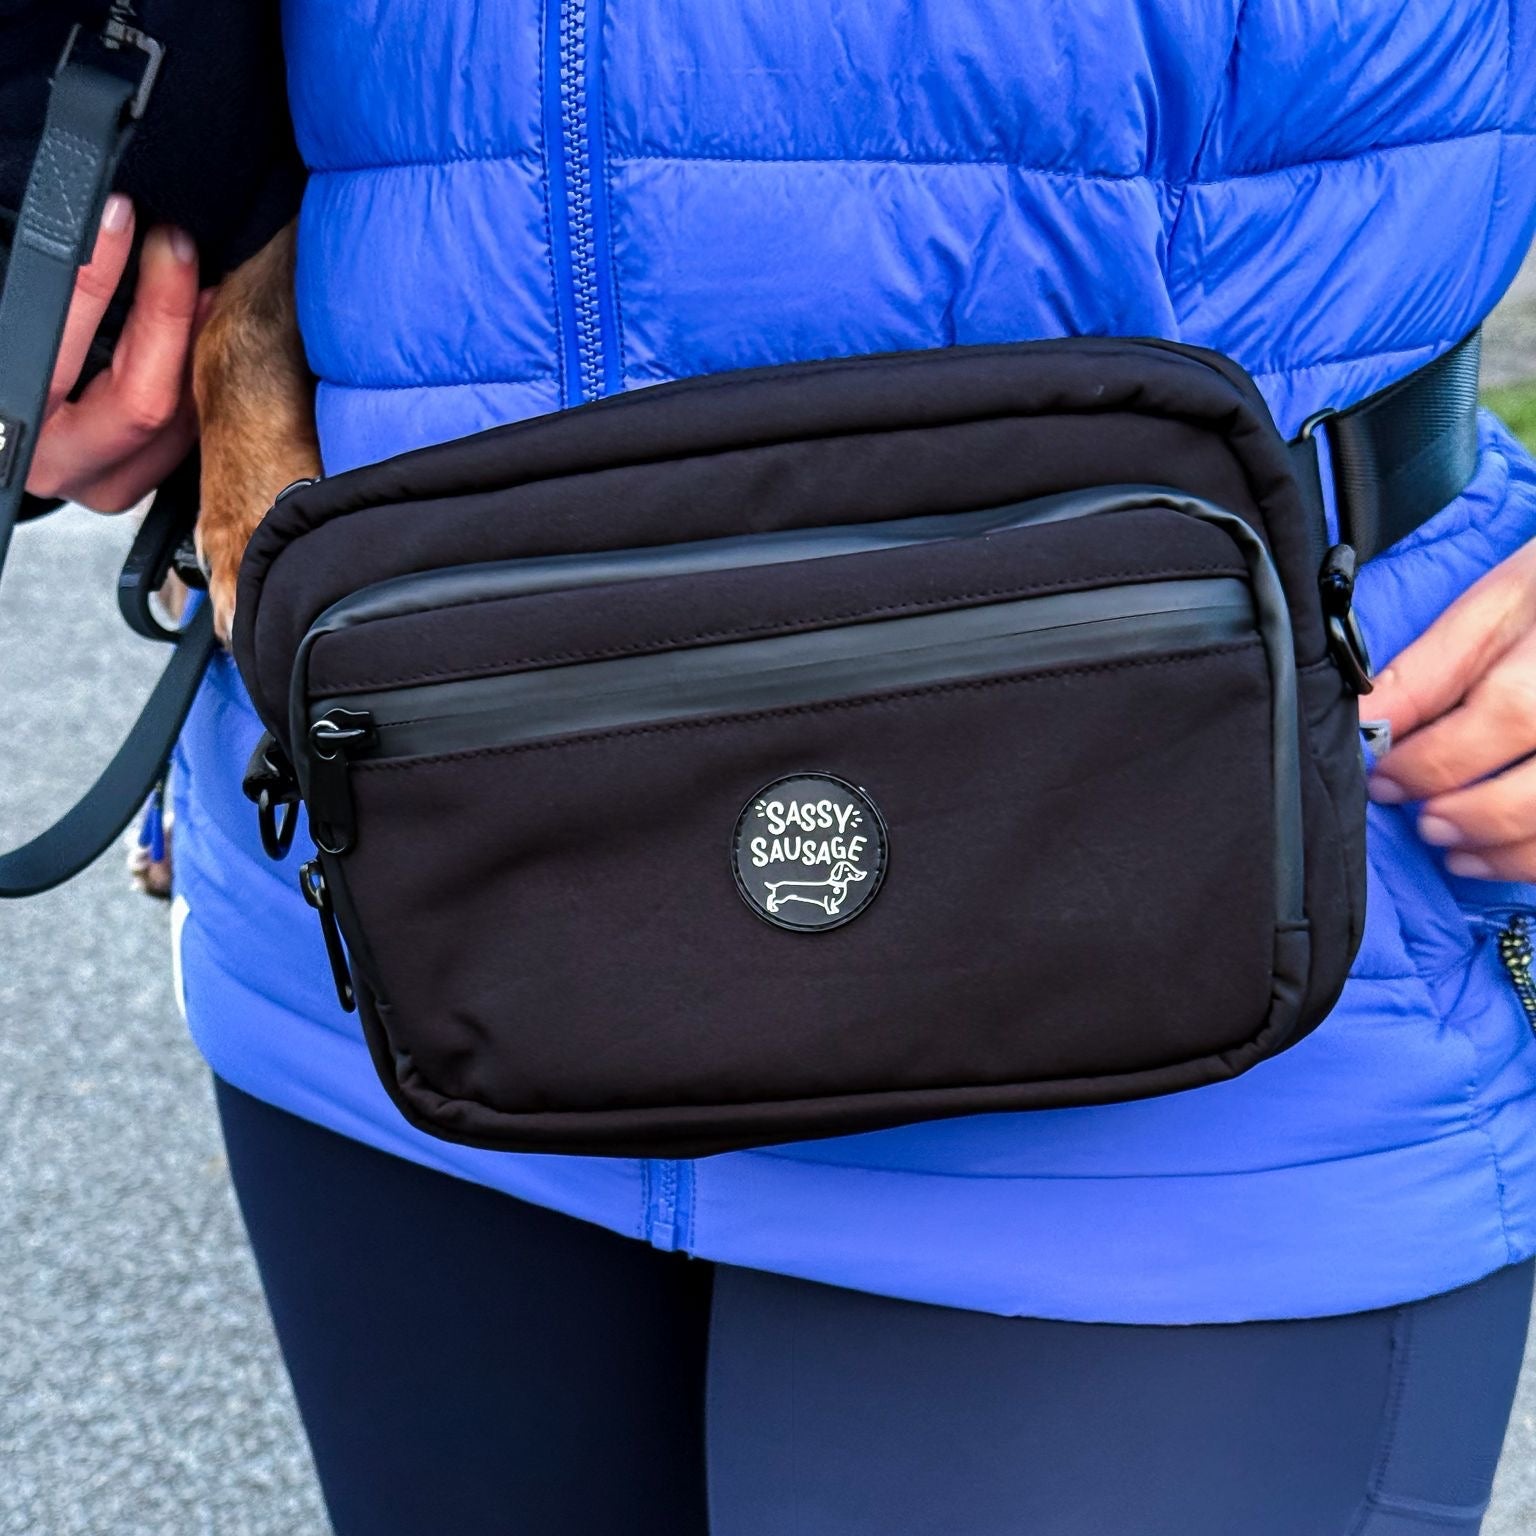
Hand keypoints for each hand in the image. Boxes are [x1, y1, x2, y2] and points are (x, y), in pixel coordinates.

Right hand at [24, 192, 210, 512]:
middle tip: (178, 244)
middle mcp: (59, 463)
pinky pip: (188, 434)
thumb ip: (40, 288)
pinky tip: (206, 325)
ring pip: (179, 421)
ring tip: (205, 276)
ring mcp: (105, 486)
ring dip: (197, 343)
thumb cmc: (4, 348)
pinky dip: (199, 376)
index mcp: (14, 418)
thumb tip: (101, 219)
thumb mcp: (7, 314)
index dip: (96, 274)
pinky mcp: (136, 486)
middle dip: (170, 312)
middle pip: (145, 398)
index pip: (62, 340)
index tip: (119, 215)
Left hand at [1367, 537, 1535, 880]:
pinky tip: (1508, 857)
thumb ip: (1433, 667)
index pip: (1510, 710)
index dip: (1438, 758)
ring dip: (1513, 849)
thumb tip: (1366, 723)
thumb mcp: (1503, 601)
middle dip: (1476, 811)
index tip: (1385, 780)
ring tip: (1455, 850)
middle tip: (1425, 823)